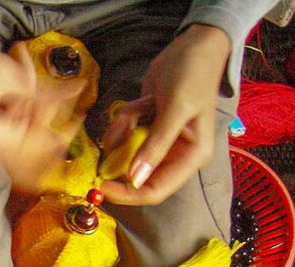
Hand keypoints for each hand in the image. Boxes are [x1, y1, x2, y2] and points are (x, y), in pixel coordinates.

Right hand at [0, 14, 38, 153]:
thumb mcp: (3, 73)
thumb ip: (32, 93)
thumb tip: (53, 104)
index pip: (22, 134)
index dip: (36, 111)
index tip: (46, 90)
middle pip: (10, 127)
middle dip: (21, 98)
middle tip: (22, 64)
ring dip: (9, 95)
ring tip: (10, 62)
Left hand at [101, 25, 230, 205]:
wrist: (192, 45)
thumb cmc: (193, 75)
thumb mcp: (175, 109)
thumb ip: (155, 145)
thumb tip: (135, 179)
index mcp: (191, 156)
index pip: (156, 190)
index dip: (127, 194)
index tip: (101, 185)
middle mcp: (175, 154)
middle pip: (135, 175)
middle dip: (121, 156)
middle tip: (119, 132)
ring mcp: (158, 142)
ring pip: (125, 151)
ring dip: (124, 130)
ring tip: (138, 108)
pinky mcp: (146, 128)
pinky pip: (124, 133)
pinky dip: (125, 119)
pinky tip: (140, 101)